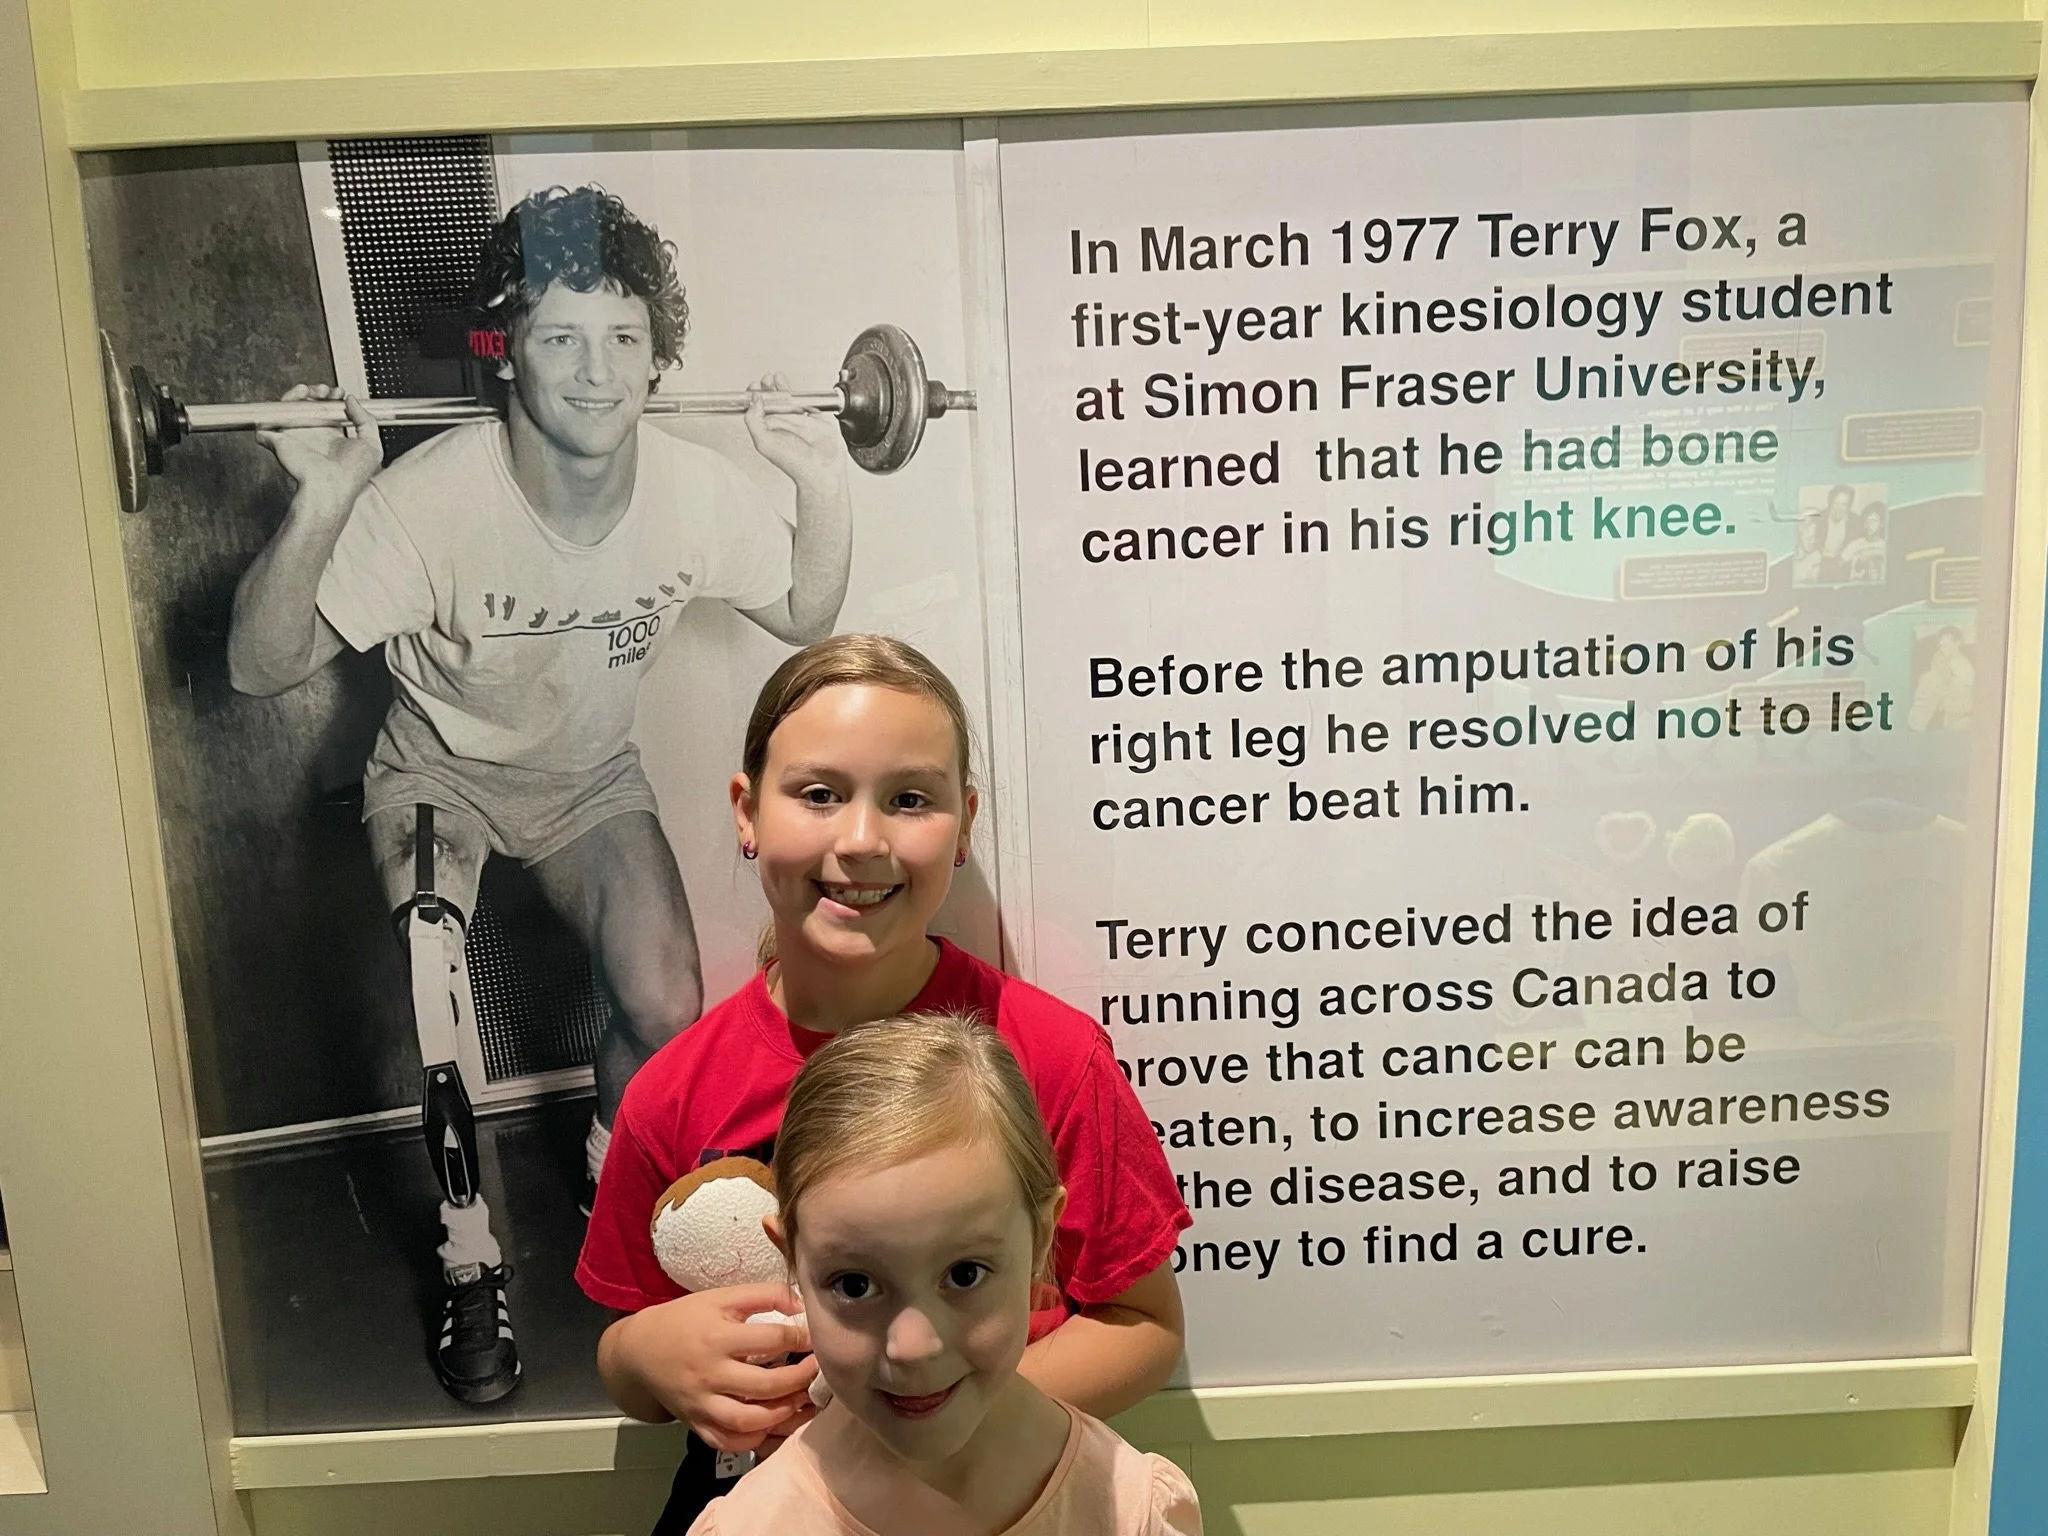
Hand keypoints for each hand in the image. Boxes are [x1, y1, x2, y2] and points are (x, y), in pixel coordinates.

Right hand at [255, 384, 382, 507]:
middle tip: (326, 391)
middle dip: (317, 392)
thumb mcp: (371, 444)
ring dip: (299, 394)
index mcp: (332, 437)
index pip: (327, 412)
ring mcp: (295, 436)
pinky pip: (269, 418)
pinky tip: (295, 399)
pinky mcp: (279, 440)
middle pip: (308, 406)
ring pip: (289, 407)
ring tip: (311, 390)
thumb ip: (366, 419)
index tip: (340, 394)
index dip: (332, 399)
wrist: (331, 486)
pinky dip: (279, 405)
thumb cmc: (352, 473)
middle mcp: (313, 435)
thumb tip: (352, 400)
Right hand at [619, 1283, 818, 1452]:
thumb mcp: (721, 1297)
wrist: (638, 1351)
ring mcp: (702, 1404)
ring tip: (801, 1399)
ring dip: (782, 1413)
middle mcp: (709, 1374)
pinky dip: (754, 1439)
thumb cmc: (685, 1319)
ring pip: (749, 1421)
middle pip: (765, 1385)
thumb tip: (802, 1306)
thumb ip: (763, 1294)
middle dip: (800, 1378)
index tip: (816, 1337)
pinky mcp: (696, 1424)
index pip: (772, 1339)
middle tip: (818, 1370)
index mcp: (717, 1337)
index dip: (802, 1338)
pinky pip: (728, 1442)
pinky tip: (772, 1424)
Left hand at [742, 372, 847, 497]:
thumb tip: (754, 401)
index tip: (753, 387)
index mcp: (768, 430)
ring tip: (774, 376)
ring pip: (788, 399)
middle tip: (764, 379)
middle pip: (772, 401)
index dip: (754, 397)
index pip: (757, 409)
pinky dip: (802, 394)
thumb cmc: (794, 462)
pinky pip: (808, 402)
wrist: (820, 468)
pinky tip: (796, 389)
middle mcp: (782, 425)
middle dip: (766, 388)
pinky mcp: (815, 419)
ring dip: (781, 386)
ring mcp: (798, 421)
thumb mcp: (763, 441)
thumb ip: (754, 420)